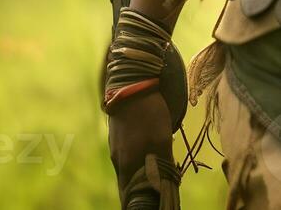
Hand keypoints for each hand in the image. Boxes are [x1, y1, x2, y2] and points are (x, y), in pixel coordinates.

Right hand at [108, 89, 175, 205]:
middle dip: (143, 191)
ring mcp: (116, 148)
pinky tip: (151, 155)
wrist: (132, 84)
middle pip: (129, 185)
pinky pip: (129, 157)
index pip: (129, 197)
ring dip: (142, 175)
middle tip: (161, 190)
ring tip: (159, 174)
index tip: (155, 204)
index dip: (140, 203)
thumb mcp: (161, 139)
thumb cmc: (148, 114)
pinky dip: (139, 162)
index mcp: (126, 165)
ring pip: (129, 170)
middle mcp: (117, 160)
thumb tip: (164, 186)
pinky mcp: (118, 137)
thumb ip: (161, 164)